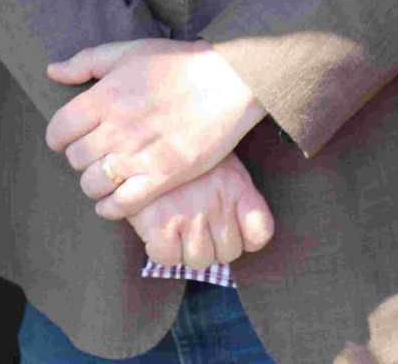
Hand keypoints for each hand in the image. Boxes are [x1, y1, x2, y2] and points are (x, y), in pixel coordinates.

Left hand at [46, 38, 266, 218]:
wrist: (230, 81)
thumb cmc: (179, 63)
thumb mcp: (130, 51)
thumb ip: (86, 62)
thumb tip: (52, 71)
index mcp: (104, 96)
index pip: (58, 130)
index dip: (60, 137)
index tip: (70, 137)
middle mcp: (116, 128)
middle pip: (75, 159)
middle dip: (80, 157)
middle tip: (95, 153)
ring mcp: (139, 155)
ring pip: (92, 185)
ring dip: (94, 182)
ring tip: (106, 174)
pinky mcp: (162, 177)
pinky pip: (120, 205)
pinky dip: (110, 207)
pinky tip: (114, 199)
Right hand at [127, 153, 275, 270]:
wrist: (138, 136)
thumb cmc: (179, 150)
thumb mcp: (216, 158)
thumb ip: (232, 191)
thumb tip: (242, 234)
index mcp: (235, 185)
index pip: (259, 233)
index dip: (246, 239)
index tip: (231, 231)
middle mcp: (217, 203)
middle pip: (228, 253)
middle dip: (212, 245)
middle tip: (196, 227)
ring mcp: (189, 216)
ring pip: (199, 261)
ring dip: (186, 249)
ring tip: (176, 227)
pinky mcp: (158, 225)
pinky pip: (167, 259)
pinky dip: (161, 249)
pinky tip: (157, 228)